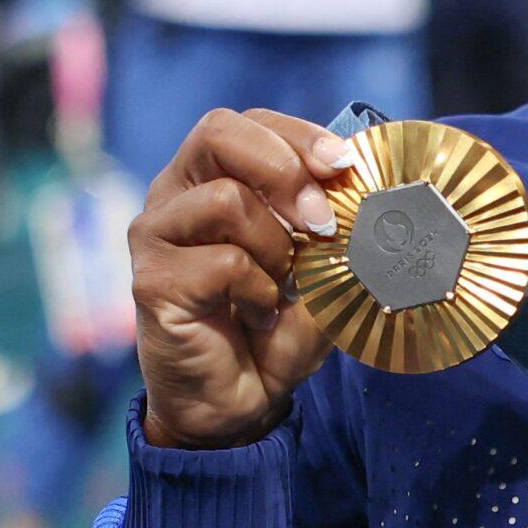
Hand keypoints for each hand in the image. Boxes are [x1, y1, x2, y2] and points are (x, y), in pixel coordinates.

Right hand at [132, 111, 359, 448]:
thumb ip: (337, 229)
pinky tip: (259, 315)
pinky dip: (260, 292)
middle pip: (218, 132)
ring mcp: (155, 235)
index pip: (248, 123)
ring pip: (226, 200)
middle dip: (283, 168)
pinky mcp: (151, 281)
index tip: (344, 165)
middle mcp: (174, 194)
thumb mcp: (320, 270)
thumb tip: (376, 197)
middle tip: (322, 220)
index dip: (299, 136)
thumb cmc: (274, 327)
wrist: (237, 404)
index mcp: (210, 176)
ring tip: (281, 287)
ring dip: (276, 247)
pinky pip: (224, 263)